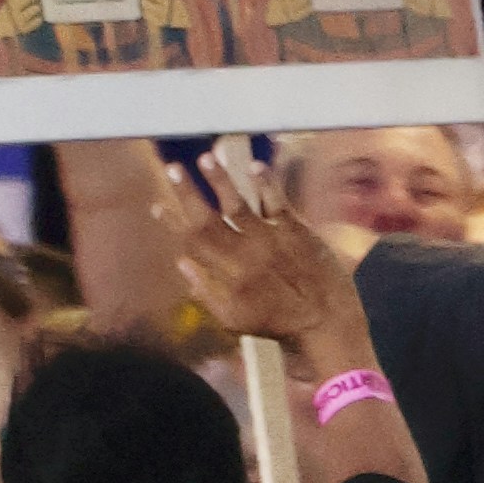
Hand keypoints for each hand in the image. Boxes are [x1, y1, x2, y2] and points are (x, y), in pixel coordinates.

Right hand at [151, 167, 374, 372]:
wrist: (325, 322)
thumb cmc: (278, 325)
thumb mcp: (234, 321)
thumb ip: (205, 294)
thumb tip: (181, 264)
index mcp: (228, 274)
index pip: (193, 241)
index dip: (172, 222)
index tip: (157, 204)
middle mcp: (245, 252)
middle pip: (209, 217)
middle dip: (187, 191)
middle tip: (172, 168)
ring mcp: (271, 238)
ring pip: (239, 203)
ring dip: (221, 179)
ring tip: (207, 157)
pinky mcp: (296, 230)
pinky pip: (277, 201)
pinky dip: (266, 183)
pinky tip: (255, 166)